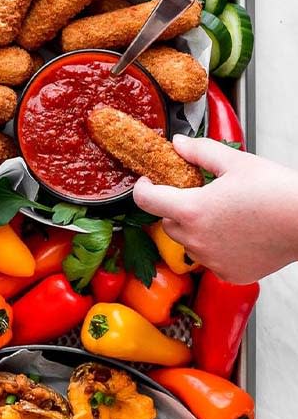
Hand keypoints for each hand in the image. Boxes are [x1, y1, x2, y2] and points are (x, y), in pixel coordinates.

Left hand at [133, 135, 297, 282]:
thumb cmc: (276, 191)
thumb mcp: (236, 162)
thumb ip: (200, 151)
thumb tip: (179, 144)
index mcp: (191, 210)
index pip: (146, 201)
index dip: (142, 189)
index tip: (147, 182)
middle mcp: (195, 240)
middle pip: (167, 223)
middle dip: (175, 208)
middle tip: (197, 195)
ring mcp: (211, 260)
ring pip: (189, 243)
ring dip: (196, 229)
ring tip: (224, 214)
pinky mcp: (228, 273)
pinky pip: (210, 259)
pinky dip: (216, 247)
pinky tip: (237, 233)